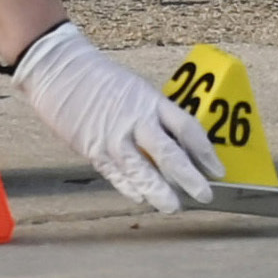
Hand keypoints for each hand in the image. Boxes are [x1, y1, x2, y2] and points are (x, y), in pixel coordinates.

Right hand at [12, 19, 218, 211]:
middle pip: (170, 154)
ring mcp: (114, 136)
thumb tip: (175, 146)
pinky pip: (115, 174)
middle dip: (190, 178)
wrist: (60, 70)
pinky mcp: (93, 148)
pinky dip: (129, 187)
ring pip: (143, 171)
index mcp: (151, 101)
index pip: (187, 129)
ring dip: (160, 192)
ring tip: (173, 207)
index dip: (205, 152)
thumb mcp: (136, 90)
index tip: (217, 170)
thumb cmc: (100, 78)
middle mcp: (136, 119)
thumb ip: (153, 116)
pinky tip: (140, 198)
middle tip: (205, 195)